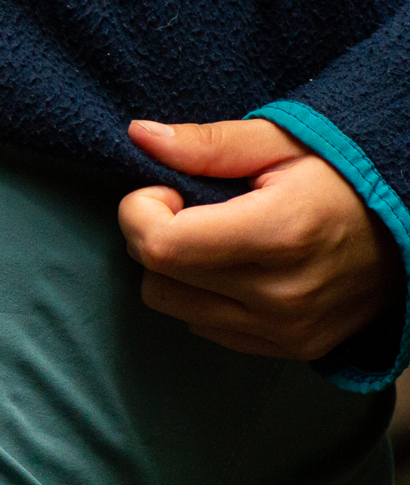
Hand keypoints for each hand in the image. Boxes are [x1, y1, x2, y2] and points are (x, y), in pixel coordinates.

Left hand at [118, 118, 396, 359]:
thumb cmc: (347, 174)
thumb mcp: (283, 141)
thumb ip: (207, 144)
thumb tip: (138, 135)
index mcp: (280, 234)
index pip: (161, 245)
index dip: (140, 212)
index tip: (163, 190)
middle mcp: (282, 294)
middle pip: (157, 280)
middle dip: (153, 237)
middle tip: (186, 208)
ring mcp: (287, 329)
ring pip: (174, 308)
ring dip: (174, 271)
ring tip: (213, 237)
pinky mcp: (291, 348)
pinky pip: (205, 329)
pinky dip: (202, 297)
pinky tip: (234, 266)